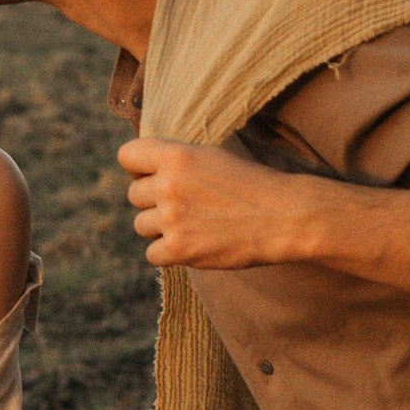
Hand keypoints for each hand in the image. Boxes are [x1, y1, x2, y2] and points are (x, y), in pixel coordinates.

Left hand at [117, 136, 319, 270]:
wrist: (283, 216)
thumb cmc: (250, 184)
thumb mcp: (211, 156)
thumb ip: (175, 160)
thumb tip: (140, 169)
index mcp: (176, 155)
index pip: (127, 156)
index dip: (138, 167)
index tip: (154, 176)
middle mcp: (168, 185)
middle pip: (134, 195)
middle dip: (155, 201)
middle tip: (187, 205)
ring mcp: (172, 219)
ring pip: (141, 225)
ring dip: (161, 228)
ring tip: (193, 224)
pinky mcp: (180, 250)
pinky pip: (151, 254)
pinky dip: (168, 253)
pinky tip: (192, 244)